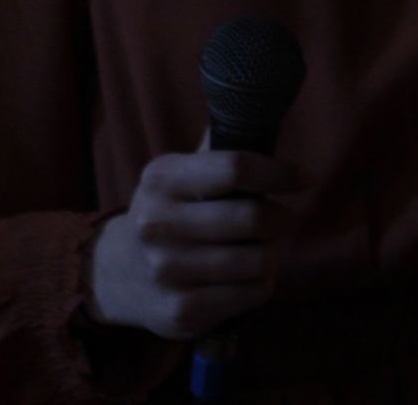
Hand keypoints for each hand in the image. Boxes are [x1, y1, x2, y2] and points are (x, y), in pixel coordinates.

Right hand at [87, 139, 300, 340]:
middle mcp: (157, 225)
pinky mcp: (182, 311)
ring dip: (269, 252)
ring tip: (255, 249)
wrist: (115, 275)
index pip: (235, 167)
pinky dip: (261, 282)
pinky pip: (254, 292)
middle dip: (278, 217)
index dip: (279, 172)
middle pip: (253, 217)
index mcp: (161, 180)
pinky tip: (242, 277)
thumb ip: (217, 145)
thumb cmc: (167, 214)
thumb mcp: (177, 174)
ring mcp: (167, 271)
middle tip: (277, 218)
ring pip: (260, 259)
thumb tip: (258, 106)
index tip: (303, 177)